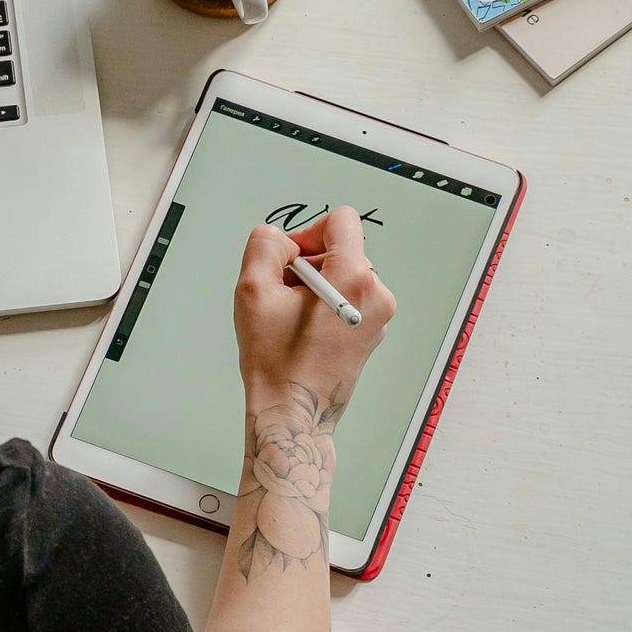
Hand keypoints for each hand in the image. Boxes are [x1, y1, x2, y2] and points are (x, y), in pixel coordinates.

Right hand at [232, 206, 395, 420]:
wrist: (292, 411)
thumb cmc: (275, 359)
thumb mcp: (253, 289)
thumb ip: (264, 245)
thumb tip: (281, 239)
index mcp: (354, 278)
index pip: (342, 220)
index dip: (308, 230)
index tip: (291, 259)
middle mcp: (376, 295)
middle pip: (341, 248)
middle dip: (308, 263)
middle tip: (284, 295)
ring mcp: (379, 316)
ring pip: (342, 272)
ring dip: (314, 284)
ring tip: (292, 316)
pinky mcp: (372, 331)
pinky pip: (348, 296)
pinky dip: (325, 302)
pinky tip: (305, 329)